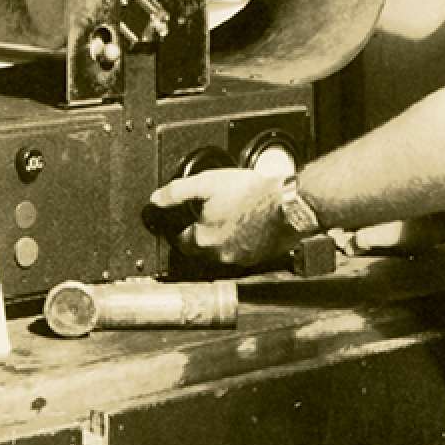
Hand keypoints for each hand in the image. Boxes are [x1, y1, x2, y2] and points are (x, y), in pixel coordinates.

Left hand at [146, 169, 286, 266]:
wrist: (287, 204)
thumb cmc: (250, 193)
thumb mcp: (207, 184)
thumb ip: (177, 192)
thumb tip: (156, 199)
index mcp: (203, 241)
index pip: (179, 242)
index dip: (176, 229)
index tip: (180, 221)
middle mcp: (220, 256)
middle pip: (199, 249)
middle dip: (198, 234)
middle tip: (204, 216)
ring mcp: (241, 260)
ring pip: (221, 252)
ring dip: (219, 239)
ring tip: (226, 218)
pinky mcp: (259, 258)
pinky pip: (242, 252)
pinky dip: (239, 242)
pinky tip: (245, 225)